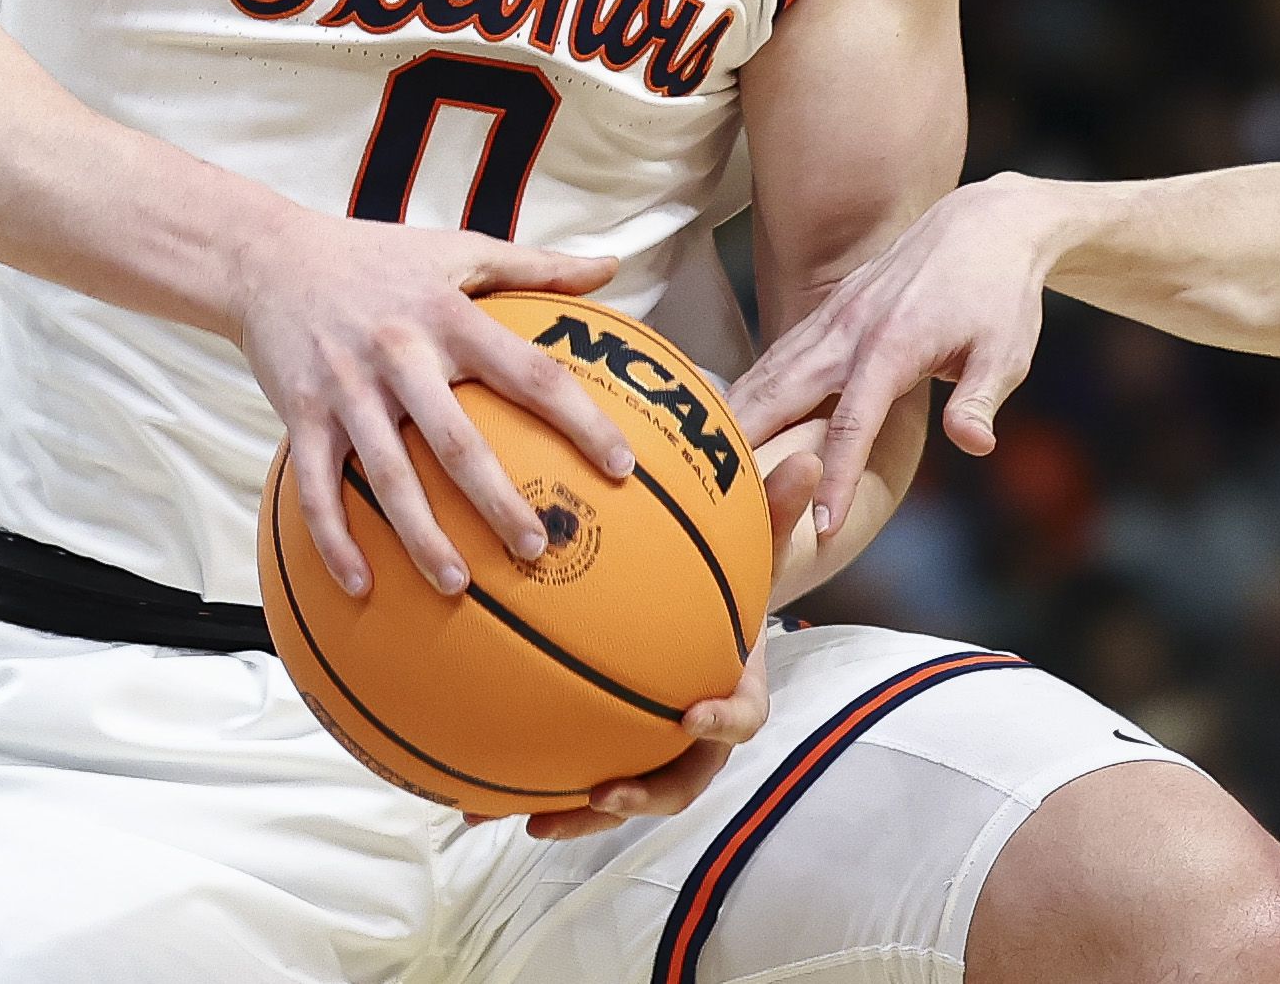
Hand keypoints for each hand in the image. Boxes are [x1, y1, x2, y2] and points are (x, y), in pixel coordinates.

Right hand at [237, 212, 633, 598]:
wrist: (269, 257)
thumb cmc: (377, 257)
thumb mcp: (460, 250)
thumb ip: (538, 264)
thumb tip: (612, 267)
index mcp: (448, 317)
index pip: (529, 372)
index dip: (580, 419)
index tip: (620, 466)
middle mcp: (400, 356)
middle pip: (457, 441)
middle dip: (498, 501)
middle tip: (537, 548)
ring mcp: (347, 391)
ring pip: (388, 477)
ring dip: (422, 537)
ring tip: (458, 584)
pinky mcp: (300, 416)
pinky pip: (317, 490)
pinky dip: (336, 541)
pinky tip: (362, 585)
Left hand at [521, 442, 819, 839]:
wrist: (705, 603)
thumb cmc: (731, 572)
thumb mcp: (754, 539)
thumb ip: (776, 510)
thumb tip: (807, 460)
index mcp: (736, 687)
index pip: (744, 718)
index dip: (722, 723)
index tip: (691, 714)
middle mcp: (696, 732)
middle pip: (681, 780)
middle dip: (643, 794)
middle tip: (603, 793)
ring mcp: (651, 746)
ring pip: (622, 792)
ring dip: (579, 815)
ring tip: (528, 819)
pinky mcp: (609, 747)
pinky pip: (574, 775)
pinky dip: (531, 790)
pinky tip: (472, 798)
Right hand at [726, 176, 1070, 535]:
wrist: (986, 224)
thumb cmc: (1001, 294)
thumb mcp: (1006, 351)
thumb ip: (981, 401)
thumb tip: (974, 445)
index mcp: (892, 345)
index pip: (851, 424)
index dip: (833, 478)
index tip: (819, 528)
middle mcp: (850, 328)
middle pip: (782, 393)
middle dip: (746, 444)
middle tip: (713, 497)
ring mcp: (834, 315)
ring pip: (770, 370)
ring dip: (734, 414)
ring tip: (695, 462)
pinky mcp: (830, 308)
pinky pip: (780, 352)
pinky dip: (750, 386)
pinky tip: (727, 416)